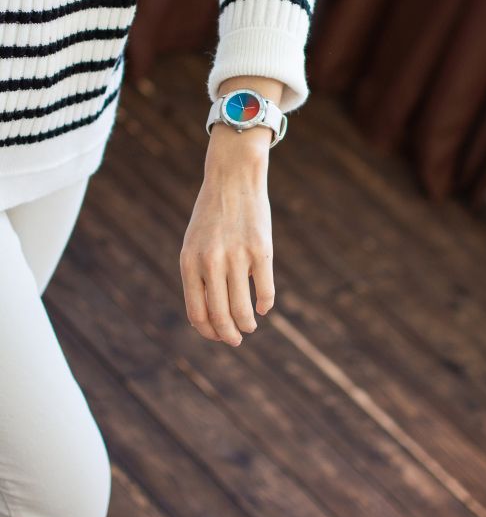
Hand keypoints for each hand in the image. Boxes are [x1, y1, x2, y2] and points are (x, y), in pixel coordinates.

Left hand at [179, 123, 274, 346]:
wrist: (233, 177)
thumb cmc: (212, 214)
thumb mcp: (194, 244)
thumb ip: (198, 277)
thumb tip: (207, 318)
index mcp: (189, 262)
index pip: (197, 313)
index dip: (209, 332)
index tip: (218, 336)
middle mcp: (211, 262)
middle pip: (220, 316)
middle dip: (229, 336)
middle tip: (236, 339)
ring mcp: (237, 256)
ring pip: (243, 309)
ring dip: (247, 324)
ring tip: (250, 325)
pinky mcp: (261, 250)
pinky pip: (265, 290)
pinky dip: (265, 305)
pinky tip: (264, 307)